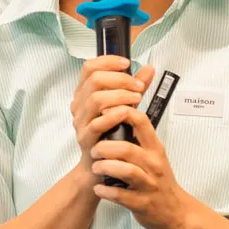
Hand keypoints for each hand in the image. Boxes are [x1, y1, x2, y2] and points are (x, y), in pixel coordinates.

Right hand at [70, 56, 154, 182]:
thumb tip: (149, 69)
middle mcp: (79, 105)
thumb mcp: (124, 106)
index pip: (89, 68)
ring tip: (136, 99)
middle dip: (120, 79)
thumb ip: (134, 87)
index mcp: (85, 94)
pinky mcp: (85, 139)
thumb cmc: (111, 136)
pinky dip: (113, 115)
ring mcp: (80, 122)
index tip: (126, 63)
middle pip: (94, 80)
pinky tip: (127, 113)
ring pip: (95, 99)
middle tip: (138, 86)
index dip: (107, 61)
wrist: (99, 168)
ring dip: (119, 95)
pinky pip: (96, 123)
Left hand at [90, 105, 192, 228]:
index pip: (141, 122)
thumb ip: (138, 140)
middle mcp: (153, 164)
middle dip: (104, 148)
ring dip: (104, 167)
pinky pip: (120, 195)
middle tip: (93, 150)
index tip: (104, 113)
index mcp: (154, 148)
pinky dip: (105, 191)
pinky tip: (98, 188)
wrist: (176, 211)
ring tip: (94, 168)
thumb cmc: (159, 180)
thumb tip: (114, 118)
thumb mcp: (154, 155)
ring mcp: (149, 184)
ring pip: (126, 171)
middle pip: (127, 148)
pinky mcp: (142, 203)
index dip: (121, 114)